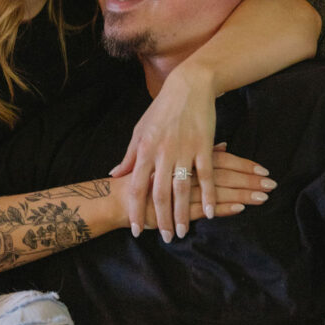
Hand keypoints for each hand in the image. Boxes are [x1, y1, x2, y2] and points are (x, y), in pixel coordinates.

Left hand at [111, 64, 219, 239]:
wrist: (189, 86)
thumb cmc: (162, 109)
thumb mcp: (140, 130)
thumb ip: (130, 155)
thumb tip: (115, 174)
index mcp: (144, 150)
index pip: (137, 187)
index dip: (136, 210)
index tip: (136, 230)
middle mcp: (162, 153)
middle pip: (159, 193)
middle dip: (161, 219)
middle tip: (165, 238)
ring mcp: (184, 150)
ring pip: (181, 189)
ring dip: (182, 213)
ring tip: (182, 232)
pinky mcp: (204, 146)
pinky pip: (206, 176)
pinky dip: (208, 195)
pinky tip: (209, 212)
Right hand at [137, 147, 275, 231]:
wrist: (114, 196)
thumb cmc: (138, 180)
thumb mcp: (171, 152)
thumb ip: (196, 149)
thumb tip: (223, 147)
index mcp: (186, 154)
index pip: (223, 160)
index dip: (244, 165)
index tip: (264, 170)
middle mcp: (187, 168)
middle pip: (226, 174)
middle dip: (250, 180)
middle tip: (273, 184)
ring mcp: (182, 187)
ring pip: (219, 189)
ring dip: (243, 193)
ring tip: (265, 196)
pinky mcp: (177, 205)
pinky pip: (204, 206)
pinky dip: (222, 206)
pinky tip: (240, 207)